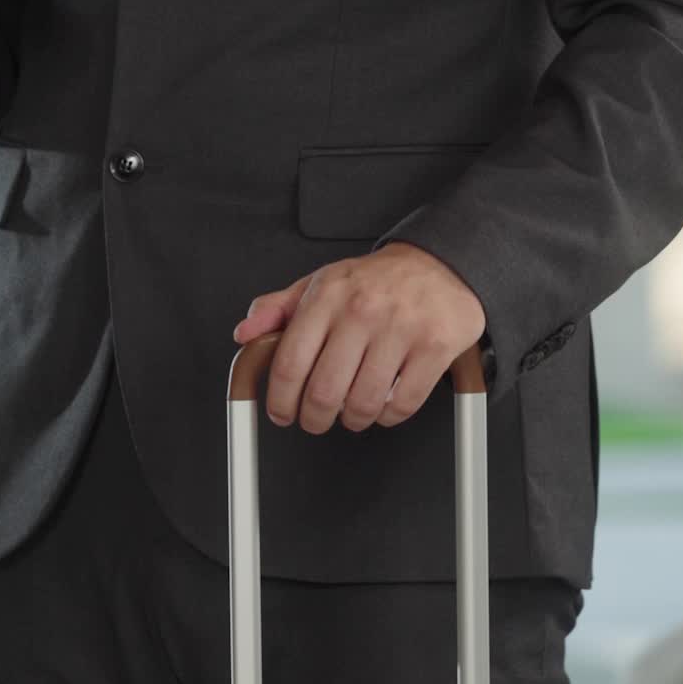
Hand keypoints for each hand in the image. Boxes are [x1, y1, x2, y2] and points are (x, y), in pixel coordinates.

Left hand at [232, 242, 486, 432]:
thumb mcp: (321, 284)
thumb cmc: (376, 281)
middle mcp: (361, 310)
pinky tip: (383, 405)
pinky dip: (388, 417)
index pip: (289, 362)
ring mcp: (400, 329)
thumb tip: (245, 334)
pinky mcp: (434, 347)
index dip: (280, 400)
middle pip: (323, 392)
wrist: (438, 263)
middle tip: (315, 419)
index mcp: (327, 295)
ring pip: (363, 404)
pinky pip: (402, 405)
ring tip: (351, 411)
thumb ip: (278, 309)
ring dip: (352, 419)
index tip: (282, 413)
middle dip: (314, 419)